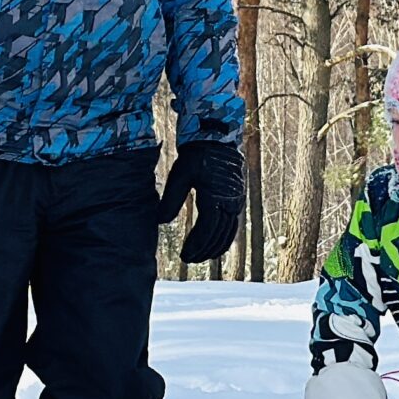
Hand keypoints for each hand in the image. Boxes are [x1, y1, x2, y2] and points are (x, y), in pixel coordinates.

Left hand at [156, 140, 243, 264]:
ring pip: (228, 232)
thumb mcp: (179, 176)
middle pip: (218, 235)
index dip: (196, 245)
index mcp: (215, 197)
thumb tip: (161, 222)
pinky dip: (225, 238)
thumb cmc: (196, 156)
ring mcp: (236, 201)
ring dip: (215, 247)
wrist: (217, 139)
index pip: (206, 229)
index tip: (184, 255)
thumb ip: (170, 200)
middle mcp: (230, 202)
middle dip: (204, 250)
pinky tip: (216, 245)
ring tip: (201, 257)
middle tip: (189, 259)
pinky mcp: (238, 199)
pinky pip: (233, 225)